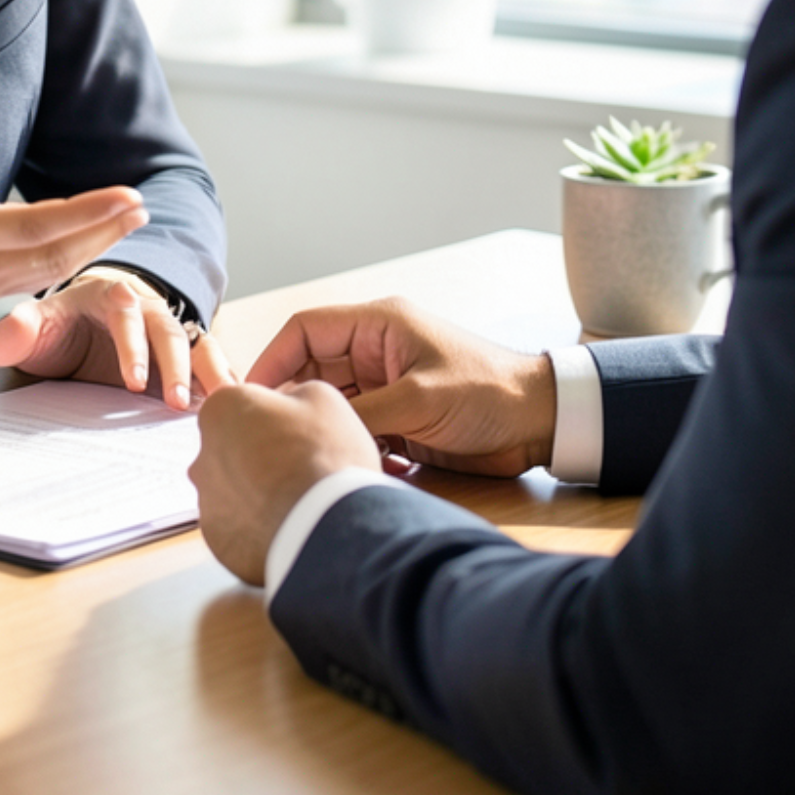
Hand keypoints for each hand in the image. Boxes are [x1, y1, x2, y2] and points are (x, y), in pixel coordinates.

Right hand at [0, 74, 149, 361]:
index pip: (37, 224)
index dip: (88, 211)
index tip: (128, 194)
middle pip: (57, 254)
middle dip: (106, 231)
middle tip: (142, 205)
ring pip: (53, 270)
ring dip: (97, 245)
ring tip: (131, 218)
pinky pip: (41, 278)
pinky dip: (75, 257)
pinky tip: (97, 237)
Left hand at [0, 268, 235, 409]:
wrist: (83, 327)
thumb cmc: (60, 328)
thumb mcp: (35, 328)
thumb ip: (18, 331)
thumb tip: (1, 340)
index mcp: (109, 294)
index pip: (126, 313)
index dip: (132, 346)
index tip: (133, 381)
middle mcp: (147, 307)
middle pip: (169, 329)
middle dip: (175, 365)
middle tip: (177, 402)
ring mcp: (170, 330)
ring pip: (199, 343)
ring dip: (211, 371)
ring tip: (223, 403)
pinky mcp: (185, 355)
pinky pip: (210, 363)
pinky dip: (224, 381)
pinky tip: (237, 407)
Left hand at [190, 381, 380, 585]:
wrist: (331, 527)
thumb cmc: (326, 455)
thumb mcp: (320, 397)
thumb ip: (288, 394)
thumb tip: (282, 406)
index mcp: (222, 409)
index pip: (241, 406)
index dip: (272, 418)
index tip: (295, 432)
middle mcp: (203, 454)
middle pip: (231, 449)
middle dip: (257, 456)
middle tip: (297, 468)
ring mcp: (208, 500)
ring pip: (232, 490)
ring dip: (256, 493)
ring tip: (295, 501)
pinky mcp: (218, 540)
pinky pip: (237, 527)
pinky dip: (257, 526)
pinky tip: (286, 525)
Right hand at [246, 298, 556, 477]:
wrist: (544, 423)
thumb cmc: (488, 393)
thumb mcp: (419, 400)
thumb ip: (361, 412)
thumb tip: (309, 428)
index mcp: (378, 325)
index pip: (305, 330)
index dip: (272, 359)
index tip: (251, 396)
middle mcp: (376, 351)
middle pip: (313, 371)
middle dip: (293, 402)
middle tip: (270, 436)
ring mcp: (388, 386)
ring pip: (334, 405)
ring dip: (326, 431)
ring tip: (307, 458)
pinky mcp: (400, 418)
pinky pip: (359, 430)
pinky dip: (354, 449)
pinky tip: (358, 469)